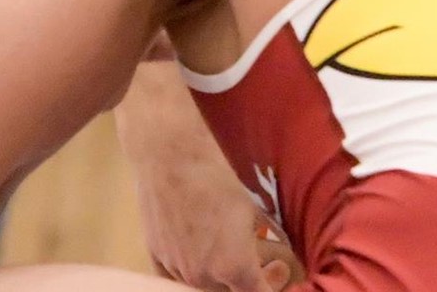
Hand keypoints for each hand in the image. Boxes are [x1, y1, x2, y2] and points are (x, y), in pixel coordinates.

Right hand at [117, 62, 273, 291]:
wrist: (168, 157)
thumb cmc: (216, 178)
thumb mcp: (251, 209)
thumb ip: (264, 238)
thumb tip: (280, 250)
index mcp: (234, 268)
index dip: (272, 285)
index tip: (277, 271)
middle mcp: (204, 278)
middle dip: (248, 281)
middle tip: (262, 260)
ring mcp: (177, 271)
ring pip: (203, 288)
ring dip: (220, 277)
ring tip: (229, 251)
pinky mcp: (157, 258)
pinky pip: (176, 281)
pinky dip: (193, 273)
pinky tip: (201, 255)